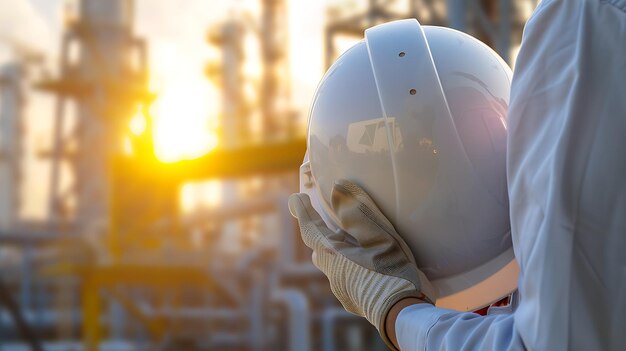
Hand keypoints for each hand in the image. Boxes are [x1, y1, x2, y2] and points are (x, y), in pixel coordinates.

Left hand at [288, 180, 434, 349]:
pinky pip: (346, 281)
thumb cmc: (391, 269)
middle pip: (320, 249)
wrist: (403, 314)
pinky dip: (352, 269)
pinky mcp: (353, 302)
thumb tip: (338, 188)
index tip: (297, 199)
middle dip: (322, 235)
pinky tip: (369, 268)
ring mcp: (342, 291)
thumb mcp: (378, 235)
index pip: (310, 229)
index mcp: (334, 254)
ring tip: (357, 245)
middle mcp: (333, 274)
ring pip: (333, 266)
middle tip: (333, 222)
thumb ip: (356, 211)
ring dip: (339, 254)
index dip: (303, 212)